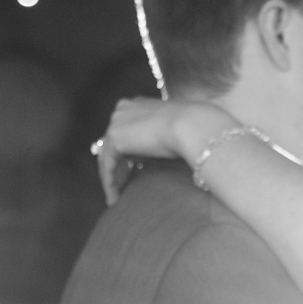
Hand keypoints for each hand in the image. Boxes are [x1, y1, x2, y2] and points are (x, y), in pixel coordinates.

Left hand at [91, 99, 234, 205]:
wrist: (193, 126)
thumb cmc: (194, 128)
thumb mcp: (175, 131)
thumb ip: (161, 137)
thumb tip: (161, 152)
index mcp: (138, 104)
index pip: (126, 131)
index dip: (127, 153)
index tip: (133, 172)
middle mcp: (123, 109)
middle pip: (113, 143)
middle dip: (118, 167)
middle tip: (122, 188)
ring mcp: (117, 122)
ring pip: (108, 156)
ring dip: (113, 178)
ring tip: (117, 199)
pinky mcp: (115, 138)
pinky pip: (107, 165)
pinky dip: (110, 183)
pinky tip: (114, 199)